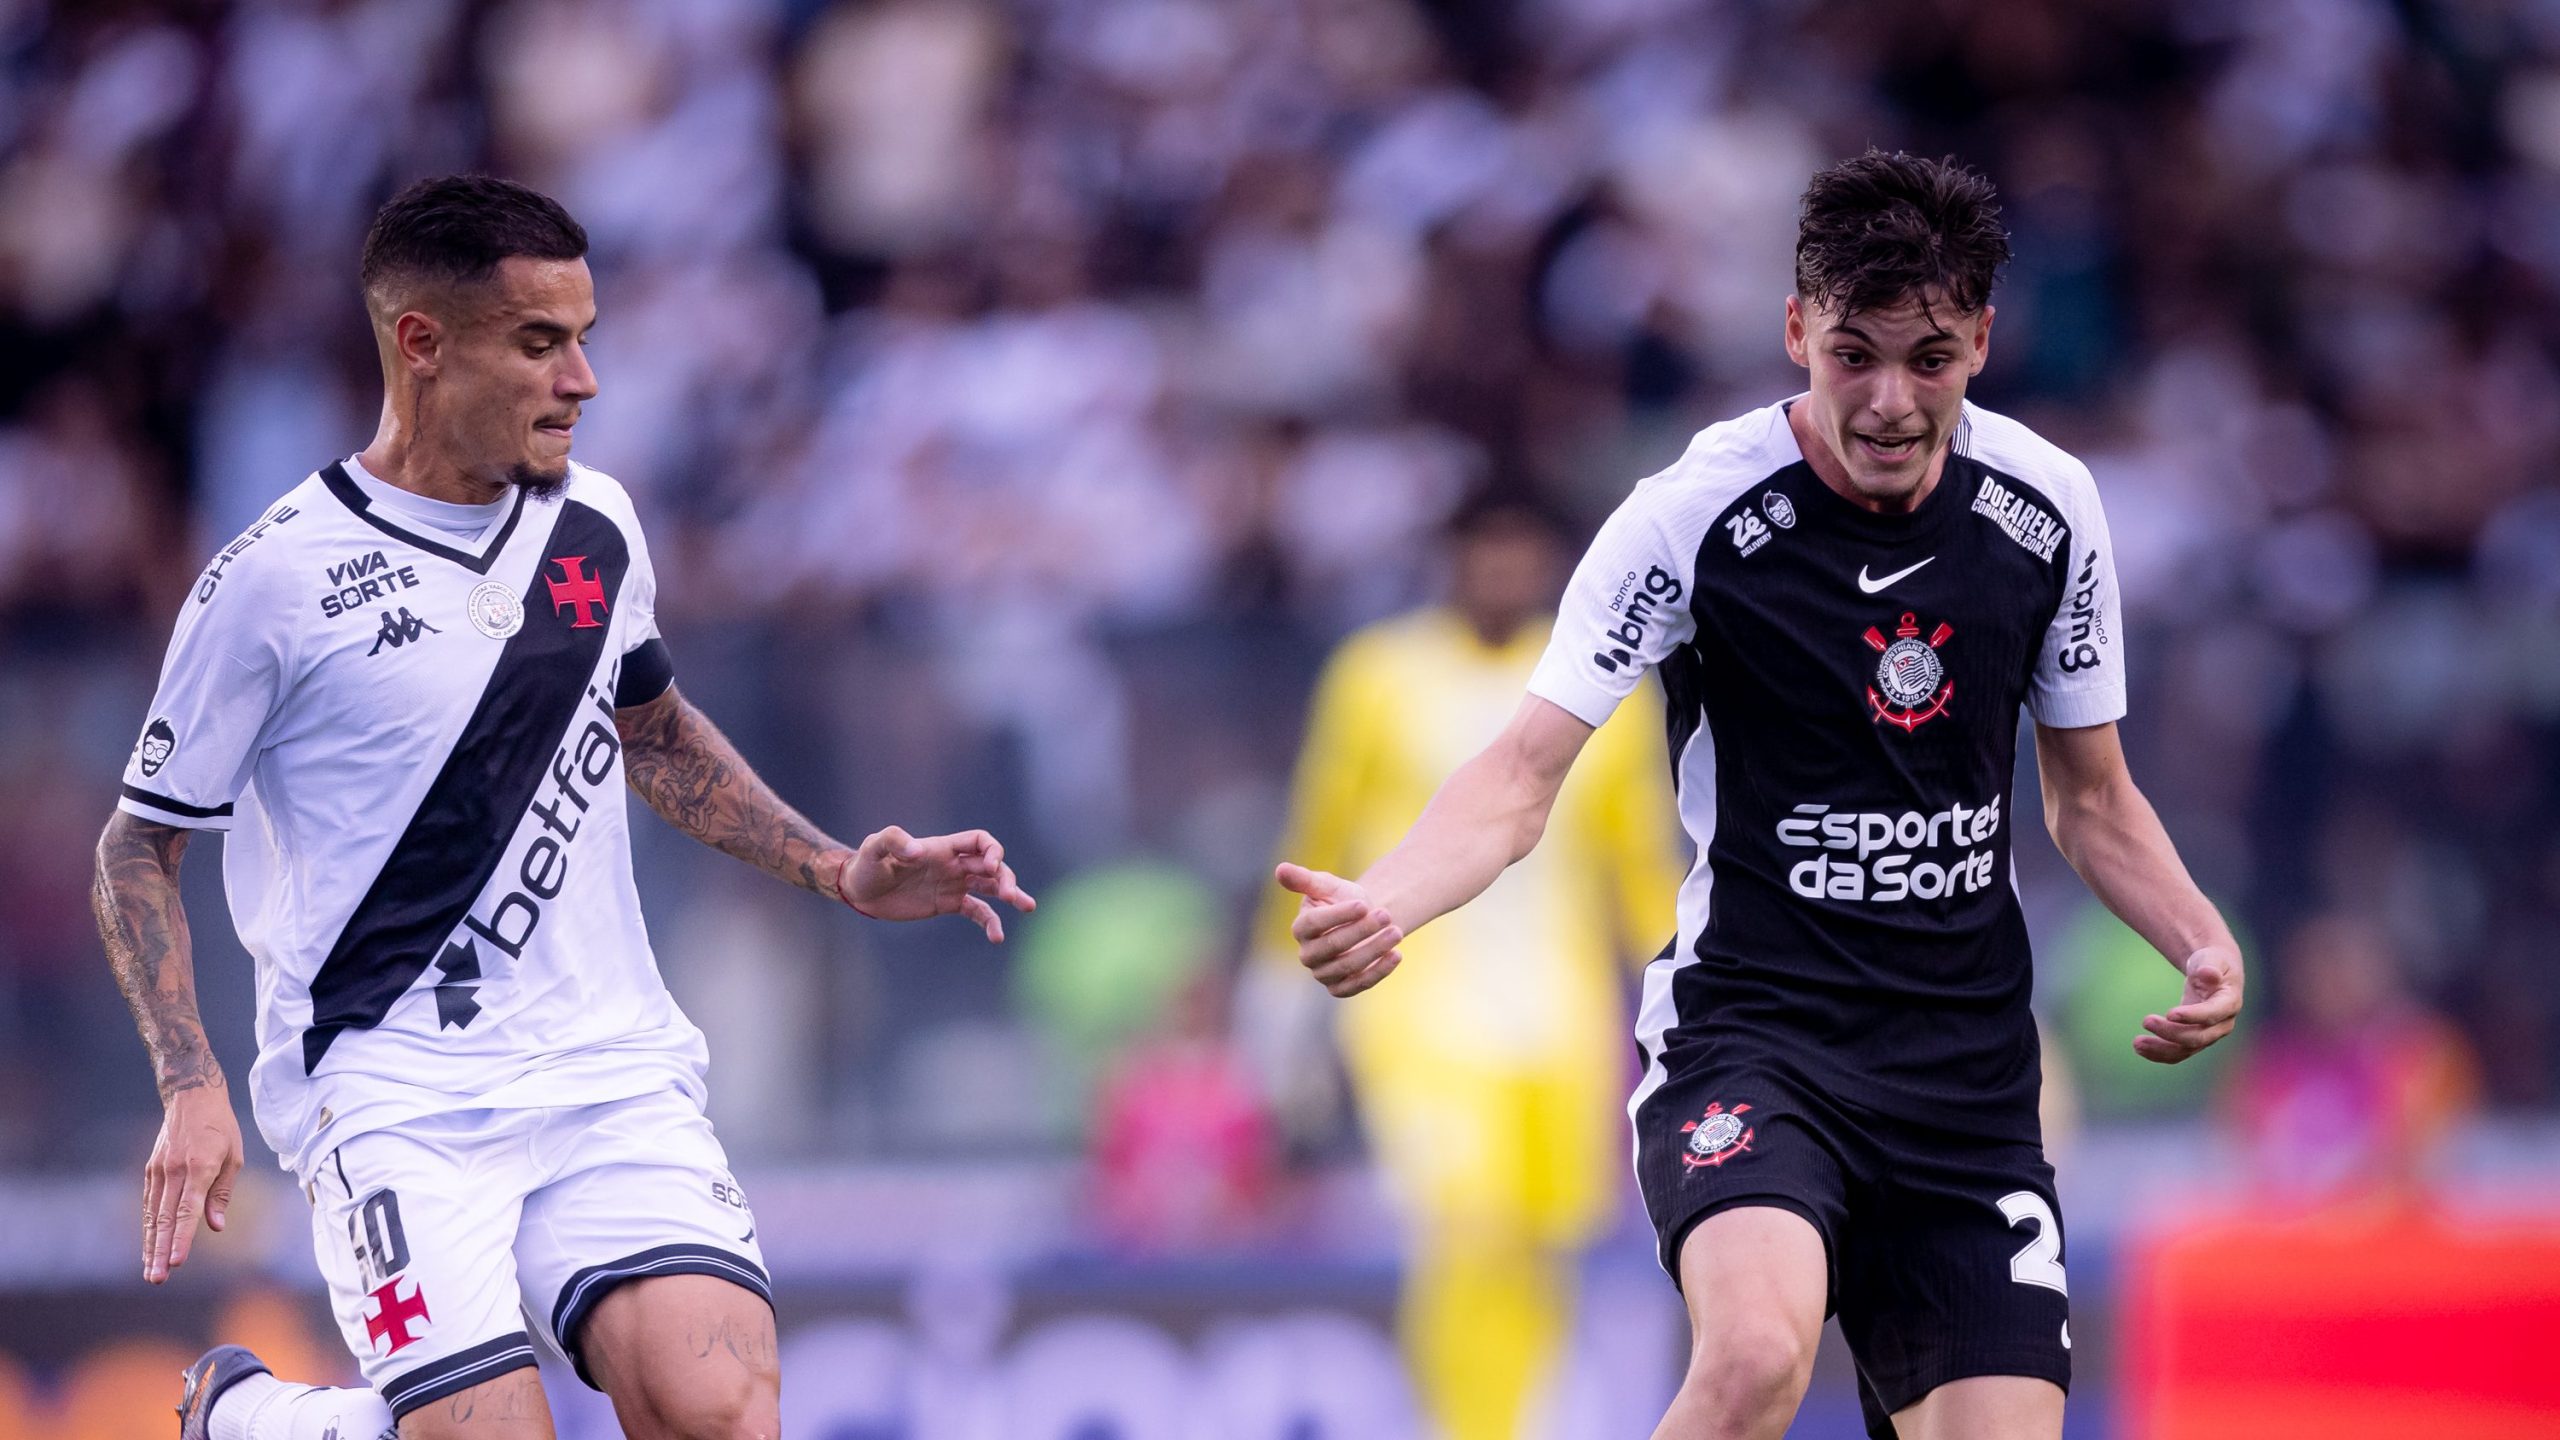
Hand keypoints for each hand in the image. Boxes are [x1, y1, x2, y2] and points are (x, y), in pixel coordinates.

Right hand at [143, 1083, 242, 1283]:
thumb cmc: (221, 1128)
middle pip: (165, 1219)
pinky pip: (148, 1204)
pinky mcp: (151, 1170)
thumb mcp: (234, 1157)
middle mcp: (174, 1171)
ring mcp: (159, 1171)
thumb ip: (222, 1193)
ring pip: (152, 1215)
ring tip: (149, 1271)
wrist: (192, 1097)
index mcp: (199, 1167)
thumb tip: (215, 1226)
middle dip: (160, 1251)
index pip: (187, 1210)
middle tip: (157, 1279)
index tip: (176, 1262)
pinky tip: (147, 1246)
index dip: (181, 1238)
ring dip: (150, 1245)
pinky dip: (147, 1227)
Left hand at [837, 826, 1035, 940]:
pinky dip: (989, 922)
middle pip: (992, 865)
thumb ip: (894, 841)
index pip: (979, 841)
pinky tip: (997, 937)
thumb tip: (919, 852)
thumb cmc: (866, 864)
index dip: (992, 850)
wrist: (859, 890)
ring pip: (991, 887)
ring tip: (1028, 906)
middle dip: (1006, 877)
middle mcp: (953, 865)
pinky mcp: (948, 904)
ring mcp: (953, 885)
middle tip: (1011, 895)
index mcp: (942, 848)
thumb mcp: (875, 848)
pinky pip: (976, 911)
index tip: (991, 867)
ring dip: (1011, 894)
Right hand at [1276, 862, 1402, 996]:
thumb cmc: (1340, 899)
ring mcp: (1323, 974)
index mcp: (1300, 927)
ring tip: (1397, 932)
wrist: (1362, 920)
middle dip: (1362, 930)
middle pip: (1333, 945)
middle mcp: (1308, 954)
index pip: (1315, 923)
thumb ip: (1304, 879)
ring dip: (1375, 949)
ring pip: (1349, 966)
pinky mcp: (1340, 988)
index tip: (1362, 904)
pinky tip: (1396, 955)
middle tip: (1386, 915)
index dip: (1339, 915)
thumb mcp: (1326, 885)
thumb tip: (1280, 869)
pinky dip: (1379, 971)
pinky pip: (1359, 985)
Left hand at [2135, 946, 2243, 1063]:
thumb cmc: (2212, 962)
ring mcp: (2209, 1035)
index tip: (2169, 1013)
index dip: (2193, 1016)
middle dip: (2171, 1032)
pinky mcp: (2195, 1039)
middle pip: (2198, 1037)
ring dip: (2161, 1049)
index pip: (2212, 1014)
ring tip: (2137, 1043)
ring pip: (2186, 1050)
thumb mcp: (2212, 958)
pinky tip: (2140, 1049)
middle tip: (2145, 1021)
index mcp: (2230, 1003)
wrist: (2213, 972)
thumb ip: (2209, 966)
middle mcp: (2222, 1024)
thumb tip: (2208, 974)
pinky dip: (2159, 1053)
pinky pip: (2178, 1052)